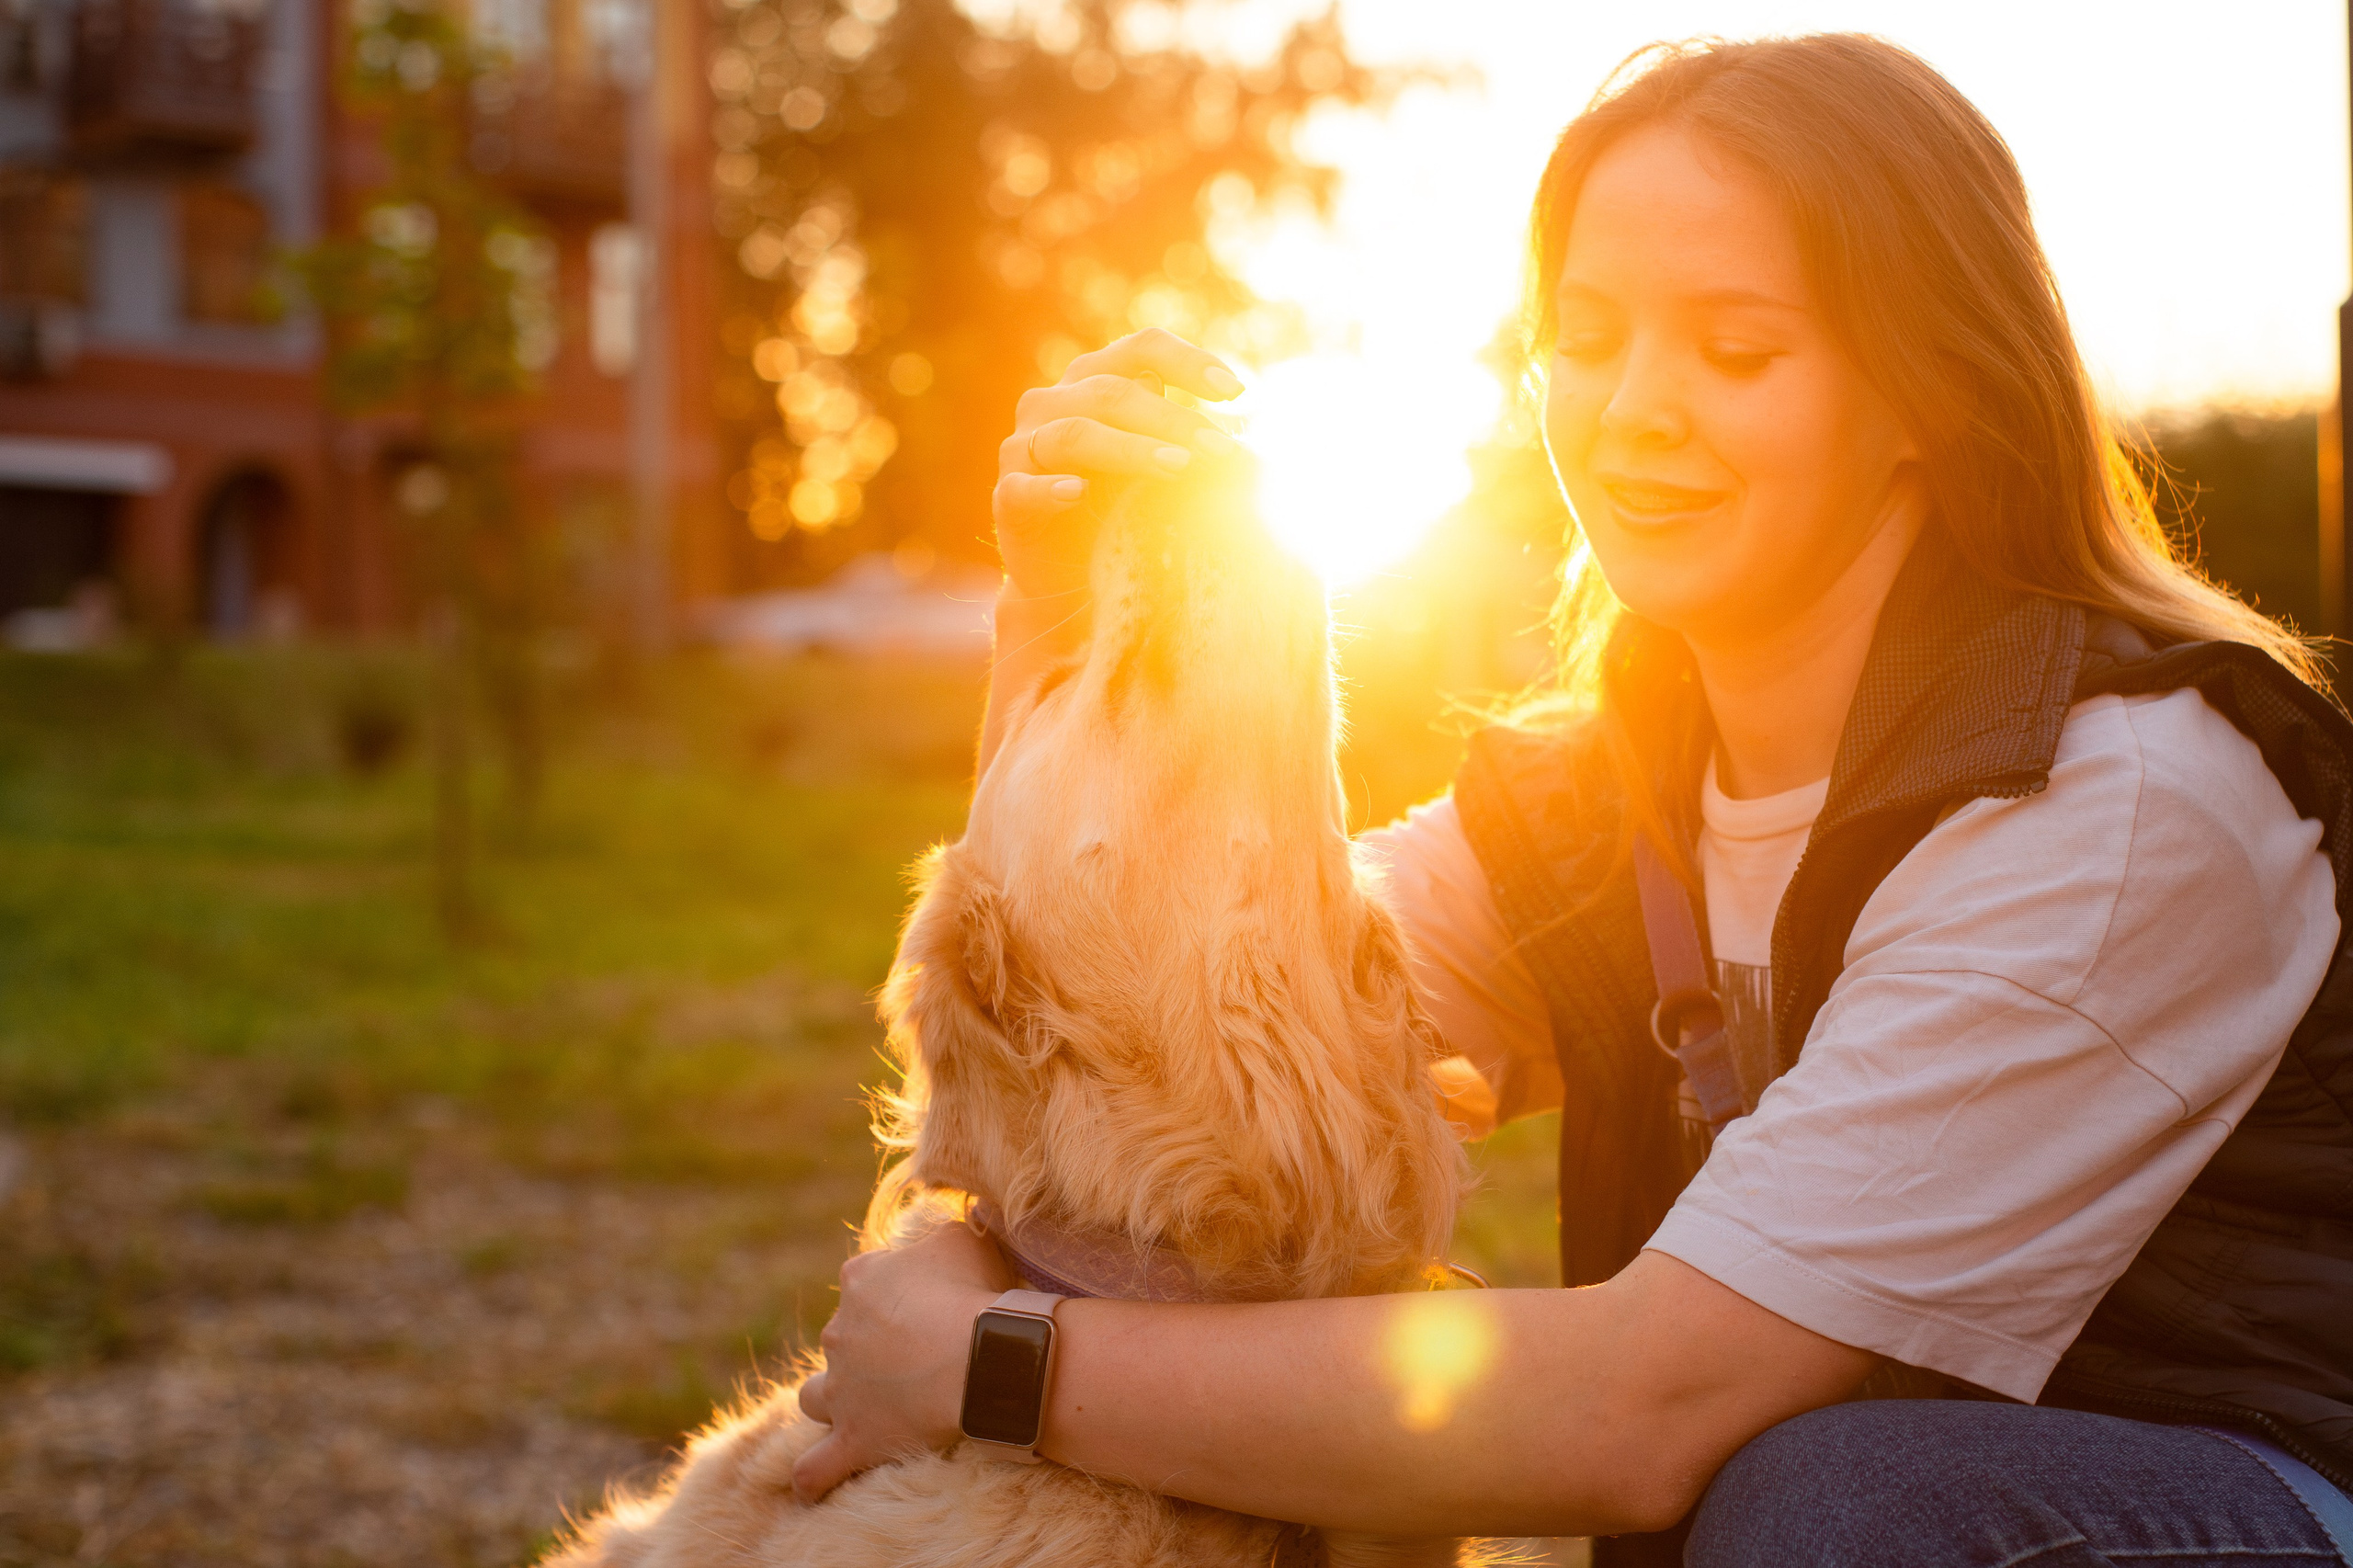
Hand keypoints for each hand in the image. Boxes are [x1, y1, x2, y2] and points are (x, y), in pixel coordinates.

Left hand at [791, 1221, 1015, 1500]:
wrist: (981, 1356)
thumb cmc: (975, 1293)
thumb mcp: (964, 1239)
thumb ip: (944, 1231)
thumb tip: (953, 1222)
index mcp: (861, 1279)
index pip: (865, 1281)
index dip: (896, 1294)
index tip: (929, 1305)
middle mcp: (839, 1332)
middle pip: (843, 1339)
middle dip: (869, 1349)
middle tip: (917, 1361)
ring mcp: (840, 1389)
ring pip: (816, 1397)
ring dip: (832, 1401)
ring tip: (861, 1411)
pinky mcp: (851, 1439)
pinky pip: (816, 1467)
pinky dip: (814, 1476)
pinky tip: (814, 1484)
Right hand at [992, 328, 1245, 604]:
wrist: (1072, 578)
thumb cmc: (1125, 511)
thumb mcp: (1163, 469)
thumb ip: (1192, 441)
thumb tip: (1251, 432)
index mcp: (1093, 380)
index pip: (1143, 350)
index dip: (1189, 362)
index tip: (1237, 392)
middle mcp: (1052, 403)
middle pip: (1113, 393)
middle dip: (1173, 419)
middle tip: (1222, 450)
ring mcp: (1023, 448)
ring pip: (1074, 433)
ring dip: (1130, 449)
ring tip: (1178, 468)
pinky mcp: (1007, 497)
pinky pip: (1025, 488)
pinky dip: (1053, 489)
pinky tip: (1080, 493)